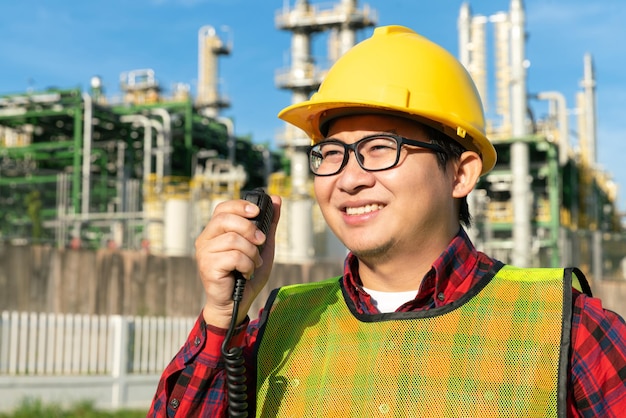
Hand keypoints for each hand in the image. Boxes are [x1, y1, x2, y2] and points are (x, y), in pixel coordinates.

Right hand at [195, 194, 280, 327]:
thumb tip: (277, 199)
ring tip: (253, 263)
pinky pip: (234, 256)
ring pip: (233, 239)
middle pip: (226, 220)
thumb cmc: (247, 275)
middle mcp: (206, 239)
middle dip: (250, 229)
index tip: (256, 212)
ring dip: (251, 253)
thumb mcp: (263, 246)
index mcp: (216, 231)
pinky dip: (247, 264)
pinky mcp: (207, 267)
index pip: (222, 208)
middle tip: (260, 242)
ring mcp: (204, 253)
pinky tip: (247, 273)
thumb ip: (268, 224)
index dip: (239, 206)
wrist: (237, 304)